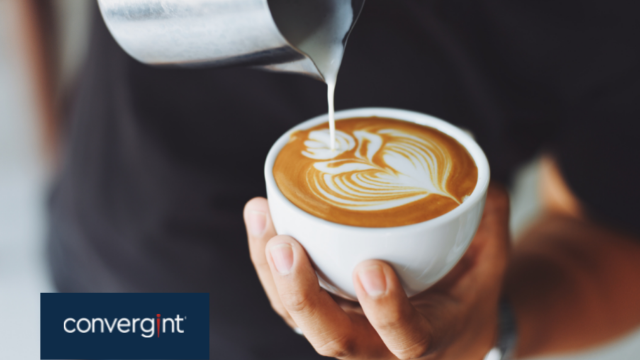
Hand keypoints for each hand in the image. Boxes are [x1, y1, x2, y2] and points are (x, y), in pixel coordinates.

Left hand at [244, 185, 509, 358]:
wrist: (447, 331)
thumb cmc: (467, 295)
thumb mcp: (490, 262)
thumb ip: (487, 219)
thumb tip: (474, 164)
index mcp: (427, 341)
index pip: (407, 339)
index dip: (387, 312)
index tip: (372, 268)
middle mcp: (378, 348)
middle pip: (332, 339)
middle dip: (303, 295)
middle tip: (286, 245)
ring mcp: (344, 332)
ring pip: (297, 317)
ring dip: (271, 271)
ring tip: (262, 215)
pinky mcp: (322, 314)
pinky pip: (286, 298)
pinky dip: (267, 261)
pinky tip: (261, 216)